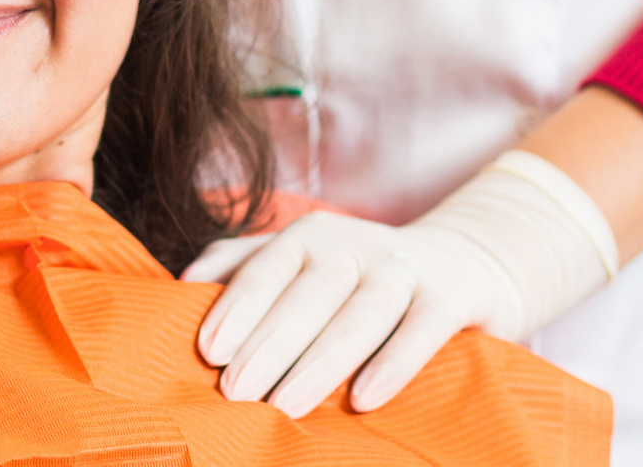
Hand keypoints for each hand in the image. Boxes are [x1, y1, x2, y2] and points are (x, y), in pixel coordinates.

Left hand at [182, 210, 519, 417]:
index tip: (209, 352)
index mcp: (308, 238)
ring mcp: (404, 267)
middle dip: (270, 343)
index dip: (237, 308)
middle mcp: (353, 244)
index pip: (265, 269)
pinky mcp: (452, 293)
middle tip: (235, 392)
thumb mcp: (298, 264)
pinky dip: (394, 361)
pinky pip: (423, 327)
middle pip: (309, 293)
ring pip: (362, 311)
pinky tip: (364, 397)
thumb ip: (240, 268)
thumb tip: (180, 287)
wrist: (462, 260)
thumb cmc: (354, 278)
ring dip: (323, 359)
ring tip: (287, 404)